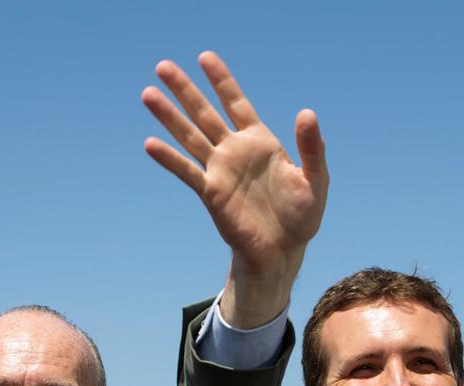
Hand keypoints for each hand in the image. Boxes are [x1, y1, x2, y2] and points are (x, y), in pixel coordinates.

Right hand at [142, 51, 328, 327]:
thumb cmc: (302, 216)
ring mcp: (221, 171)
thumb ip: (312, 147)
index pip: (236, 103)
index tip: (204, 57)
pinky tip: (151, 144)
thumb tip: (307, 112)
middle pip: (205, 113)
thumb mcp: (316, 179)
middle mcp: (235, 151)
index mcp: (260, 142)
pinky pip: (188, 172)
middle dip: (186, 90)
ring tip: (148, 93)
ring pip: (190, 137)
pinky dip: (170, 159)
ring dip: (169, 117)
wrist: (284, 251)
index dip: (221, 81)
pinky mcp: (212, 193)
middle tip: (163, 65)